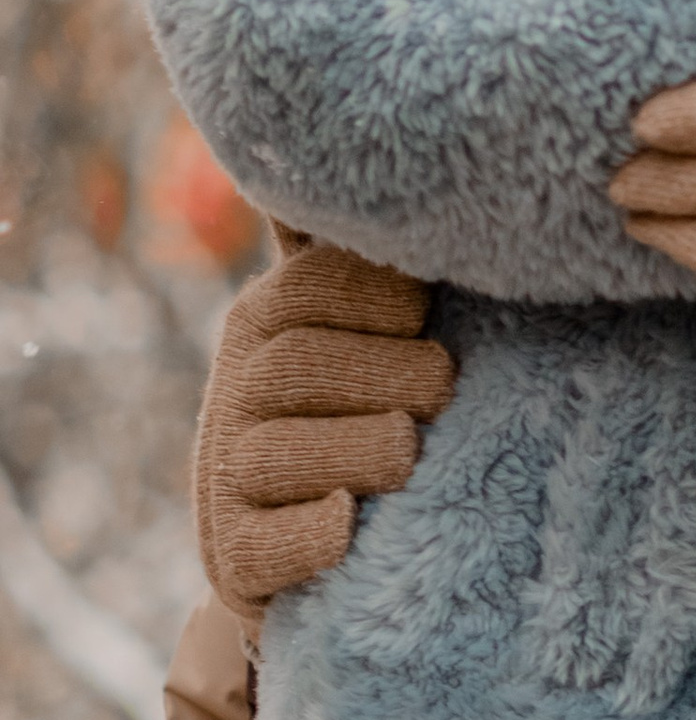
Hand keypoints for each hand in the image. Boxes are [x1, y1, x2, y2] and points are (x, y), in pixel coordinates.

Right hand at [195, 233, 457, 628]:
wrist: (316, 540)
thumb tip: (392, 164)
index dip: (379, 295)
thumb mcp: (365, 324)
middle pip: (299, 364)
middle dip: (386, 373)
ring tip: (407, 452)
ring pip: (279, 451)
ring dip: (359, 449)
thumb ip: (370, 256)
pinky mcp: (237, 556)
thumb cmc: (366, 405)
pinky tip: (350, 521)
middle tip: (442, 388)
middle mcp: (236, 391)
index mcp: (268, 320)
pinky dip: (312, 535)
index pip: (311, 285)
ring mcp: (228, 476)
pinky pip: (264, 544)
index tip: (427, 311)